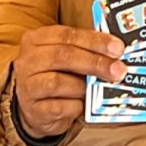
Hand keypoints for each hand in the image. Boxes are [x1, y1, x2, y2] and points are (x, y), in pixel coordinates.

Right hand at [13, 24, 125, 138]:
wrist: (36, 109)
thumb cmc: (56, 76)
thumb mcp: (67, 57)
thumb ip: (86, 50)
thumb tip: (117, 51)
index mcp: (36, 40)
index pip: (67, 35)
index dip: (95, 41)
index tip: (118, 48)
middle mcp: (27, 61)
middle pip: (63, 56)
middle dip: (95, 62)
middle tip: (118, 70)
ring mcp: (27, 86)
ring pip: (58, 82)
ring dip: (84, 86)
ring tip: (99, 89)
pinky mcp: (33, 110)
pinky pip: (60, 107)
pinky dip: (77, 106)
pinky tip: (84, 105)